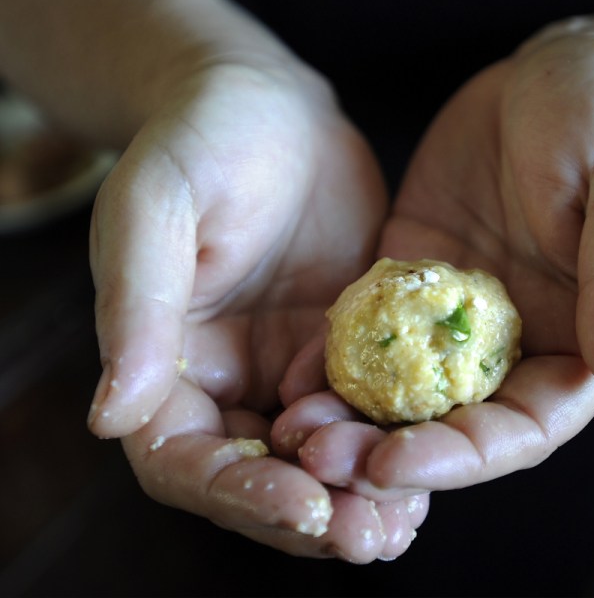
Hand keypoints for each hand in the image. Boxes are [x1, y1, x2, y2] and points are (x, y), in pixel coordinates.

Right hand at [86, 62, 426, 560]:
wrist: (269, 107)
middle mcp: (226, 381)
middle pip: (258, 477)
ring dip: (360, 494)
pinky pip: (368, 408)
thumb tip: (110, 416)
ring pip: (320, 456)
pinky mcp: (342, 349)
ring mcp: (287, 369)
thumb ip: (135, 307)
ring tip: (407, 519)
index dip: (236, 493)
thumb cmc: (199, 140)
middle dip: (310, 515)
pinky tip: (432, 456)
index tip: (299, 503)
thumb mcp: (156, 207)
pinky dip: (394, 440)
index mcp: (164, 363)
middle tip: (370, 536)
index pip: (185, 458)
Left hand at [275, 21, 593, 494]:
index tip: (388, 466)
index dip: (456, 459)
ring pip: (396, 389)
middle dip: (383, 451)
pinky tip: (291, 369)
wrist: (556, 75)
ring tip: (292, 426)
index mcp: (575, 347)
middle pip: (445, 424)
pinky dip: (331, 355)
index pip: (518, 431)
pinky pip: (366, 327)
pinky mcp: (406, 279)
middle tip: (318, 460)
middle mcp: (508, 347)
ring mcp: (449, 317)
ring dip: (346, 416)